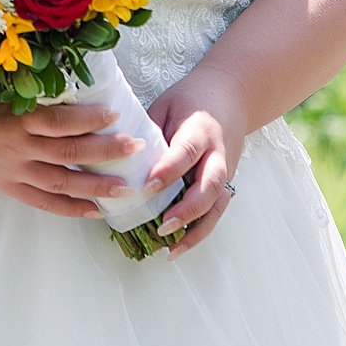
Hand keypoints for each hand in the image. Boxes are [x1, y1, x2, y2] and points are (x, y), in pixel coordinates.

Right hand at [0, 103, 147, 218]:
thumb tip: (78, 90)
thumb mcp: (1, 95)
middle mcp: (19, 147)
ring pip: (62, 182)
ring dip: (96, 186)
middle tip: (134, 147)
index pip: (58, 121)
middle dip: (104, 150)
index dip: (88, 119)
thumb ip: (34, 98)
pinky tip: (97, 210)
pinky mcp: (11, 189)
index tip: (114, 115)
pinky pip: (46, 203)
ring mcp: (16, 172)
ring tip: (126, 187)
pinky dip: (72, 208)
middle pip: (68, 153)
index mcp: (17, 119)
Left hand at [141, 70, 246, 257]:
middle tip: (163, 226)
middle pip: (210, 185)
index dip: (168, 170)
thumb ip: (147, 130)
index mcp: (200, 129)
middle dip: (187, 209)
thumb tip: (115, 156)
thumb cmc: (189, 100)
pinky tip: (179, 246)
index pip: (186, 152)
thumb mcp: (165, 106)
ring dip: (196, 229)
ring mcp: (226, 170)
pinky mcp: (226, 183)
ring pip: (217, 204)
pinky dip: (200, 231)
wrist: (230, 95)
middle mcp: (218, 153)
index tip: (147, 186)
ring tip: (171, 250)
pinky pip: (216, 210)